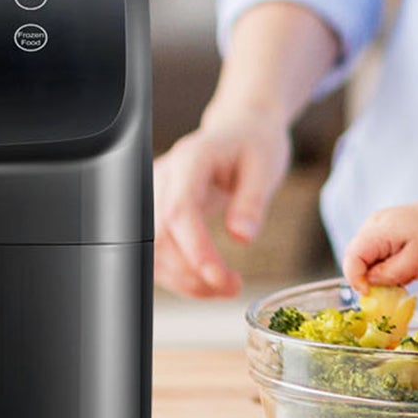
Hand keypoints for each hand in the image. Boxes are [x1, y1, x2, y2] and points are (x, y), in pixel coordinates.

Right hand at [153, 107, 291, 297]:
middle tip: (231, 286)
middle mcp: (164, 177)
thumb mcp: (266, 166)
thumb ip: (252, 201)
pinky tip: (209, 278)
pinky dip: (181, 275)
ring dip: (185, 280)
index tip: (220, 277)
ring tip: (226, 286)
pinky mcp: (157, 212)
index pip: (179, 211)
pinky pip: (158, 252)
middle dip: (190, 273)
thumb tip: (242, 236)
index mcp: (190, 160)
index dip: (195, 250)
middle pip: (157, 237)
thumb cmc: (254, 144)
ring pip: (151, 252)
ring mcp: (156, 195)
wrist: (241, 130)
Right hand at [344, 196, 417, 291]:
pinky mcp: (384, 230)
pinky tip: (408, 265)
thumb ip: (390, 273)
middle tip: (395, 285)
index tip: (372, 293)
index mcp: (377, 230)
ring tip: (409, 272)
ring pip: (367, 258)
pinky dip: (388, 264)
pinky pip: (377, 252)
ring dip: (383, 272)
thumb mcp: (416, 260)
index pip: (351, 258)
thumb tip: (370, 283)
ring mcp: (377, 226)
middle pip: (356, 259)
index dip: (356, 280)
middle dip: (371, 277)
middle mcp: (372, 226)